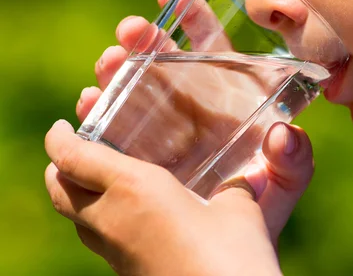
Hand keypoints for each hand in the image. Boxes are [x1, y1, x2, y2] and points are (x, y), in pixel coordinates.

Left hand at [45, 118, 313, 275]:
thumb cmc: (234, 260)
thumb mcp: (241, 208)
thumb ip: (240, 183)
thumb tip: (260, 162)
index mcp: (132, 190)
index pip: (72, 157)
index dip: (59, 139)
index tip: (61, 125)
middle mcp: (112, 220)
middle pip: (59, 189)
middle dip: (59, 165)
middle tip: (72, 147)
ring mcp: (114, 253)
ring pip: (73, 216)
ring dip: (73, 191)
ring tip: (94, 174)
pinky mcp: (125, 273)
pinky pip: (95, 237)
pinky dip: (94, 216)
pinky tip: (126, 213)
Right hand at [76, 0, 299, 186]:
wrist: (225, 247)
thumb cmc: (258, 206)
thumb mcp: (282, 182)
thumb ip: (294, 161)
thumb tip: (285, 136)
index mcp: (222, 98)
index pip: (210, 48)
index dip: (196, 19)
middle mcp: (185, 104)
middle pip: (161, 59)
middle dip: (146, 37)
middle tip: (133, 28)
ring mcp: (155, 125)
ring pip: (130, 84)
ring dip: (117, 67)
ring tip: (110, 60)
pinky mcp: (130, 150)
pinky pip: (108, 123)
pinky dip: (97, 108)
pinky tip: (90, 99)